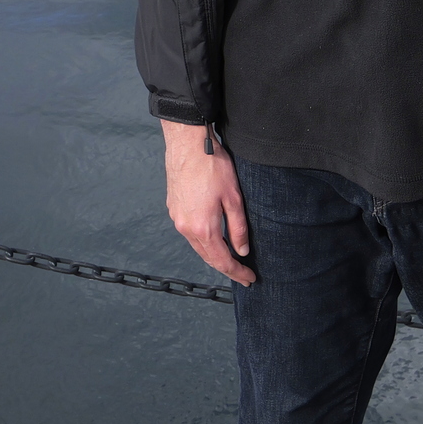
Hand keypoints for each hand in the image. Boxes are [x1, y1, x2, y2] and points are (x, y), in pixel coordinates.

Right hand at [162, 120, 256, 286]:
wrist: (187, 144)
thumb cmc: (211, 166)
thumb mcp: (233, 198)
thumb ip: (238, 228)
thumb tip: (242, 250)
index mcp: (202, 227)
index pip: (222, 261)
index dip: (237, 272)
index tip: (249, 279)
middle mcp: (186, 227)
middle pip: (207, 257)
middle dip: (226, 268)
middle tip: (243, 274)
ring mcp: (177, 218)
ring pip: (197, 246)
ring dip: (213, 256)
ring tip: (230, 259)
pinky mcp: (173, 208)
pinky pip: (189, 234)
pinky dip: (202, 242)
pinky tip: (212, 239)